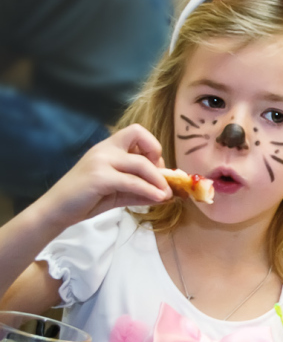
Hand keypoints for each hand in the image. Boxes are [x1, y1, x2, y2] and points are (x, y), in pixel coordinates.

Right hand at [41, 124, 170, 227]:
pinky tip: (158, 198)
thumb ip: (141, 190)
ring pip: (140, 164)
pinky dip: (149, 190)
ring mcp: (100, 161)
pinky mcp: (99, 177)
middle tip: (164, 182)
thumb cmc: (87, 199)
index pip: (137, 131)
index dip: (152, 146)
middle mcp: (104, 149)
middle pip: (141, 142)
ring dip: (158, 180)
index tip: (156, 166)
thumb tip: (167, 194)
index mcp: (108, 147)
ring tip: (167, 194)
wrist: (57, 210)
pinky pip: (132, 182)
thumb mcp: (119, 192)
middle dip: (159, 162)